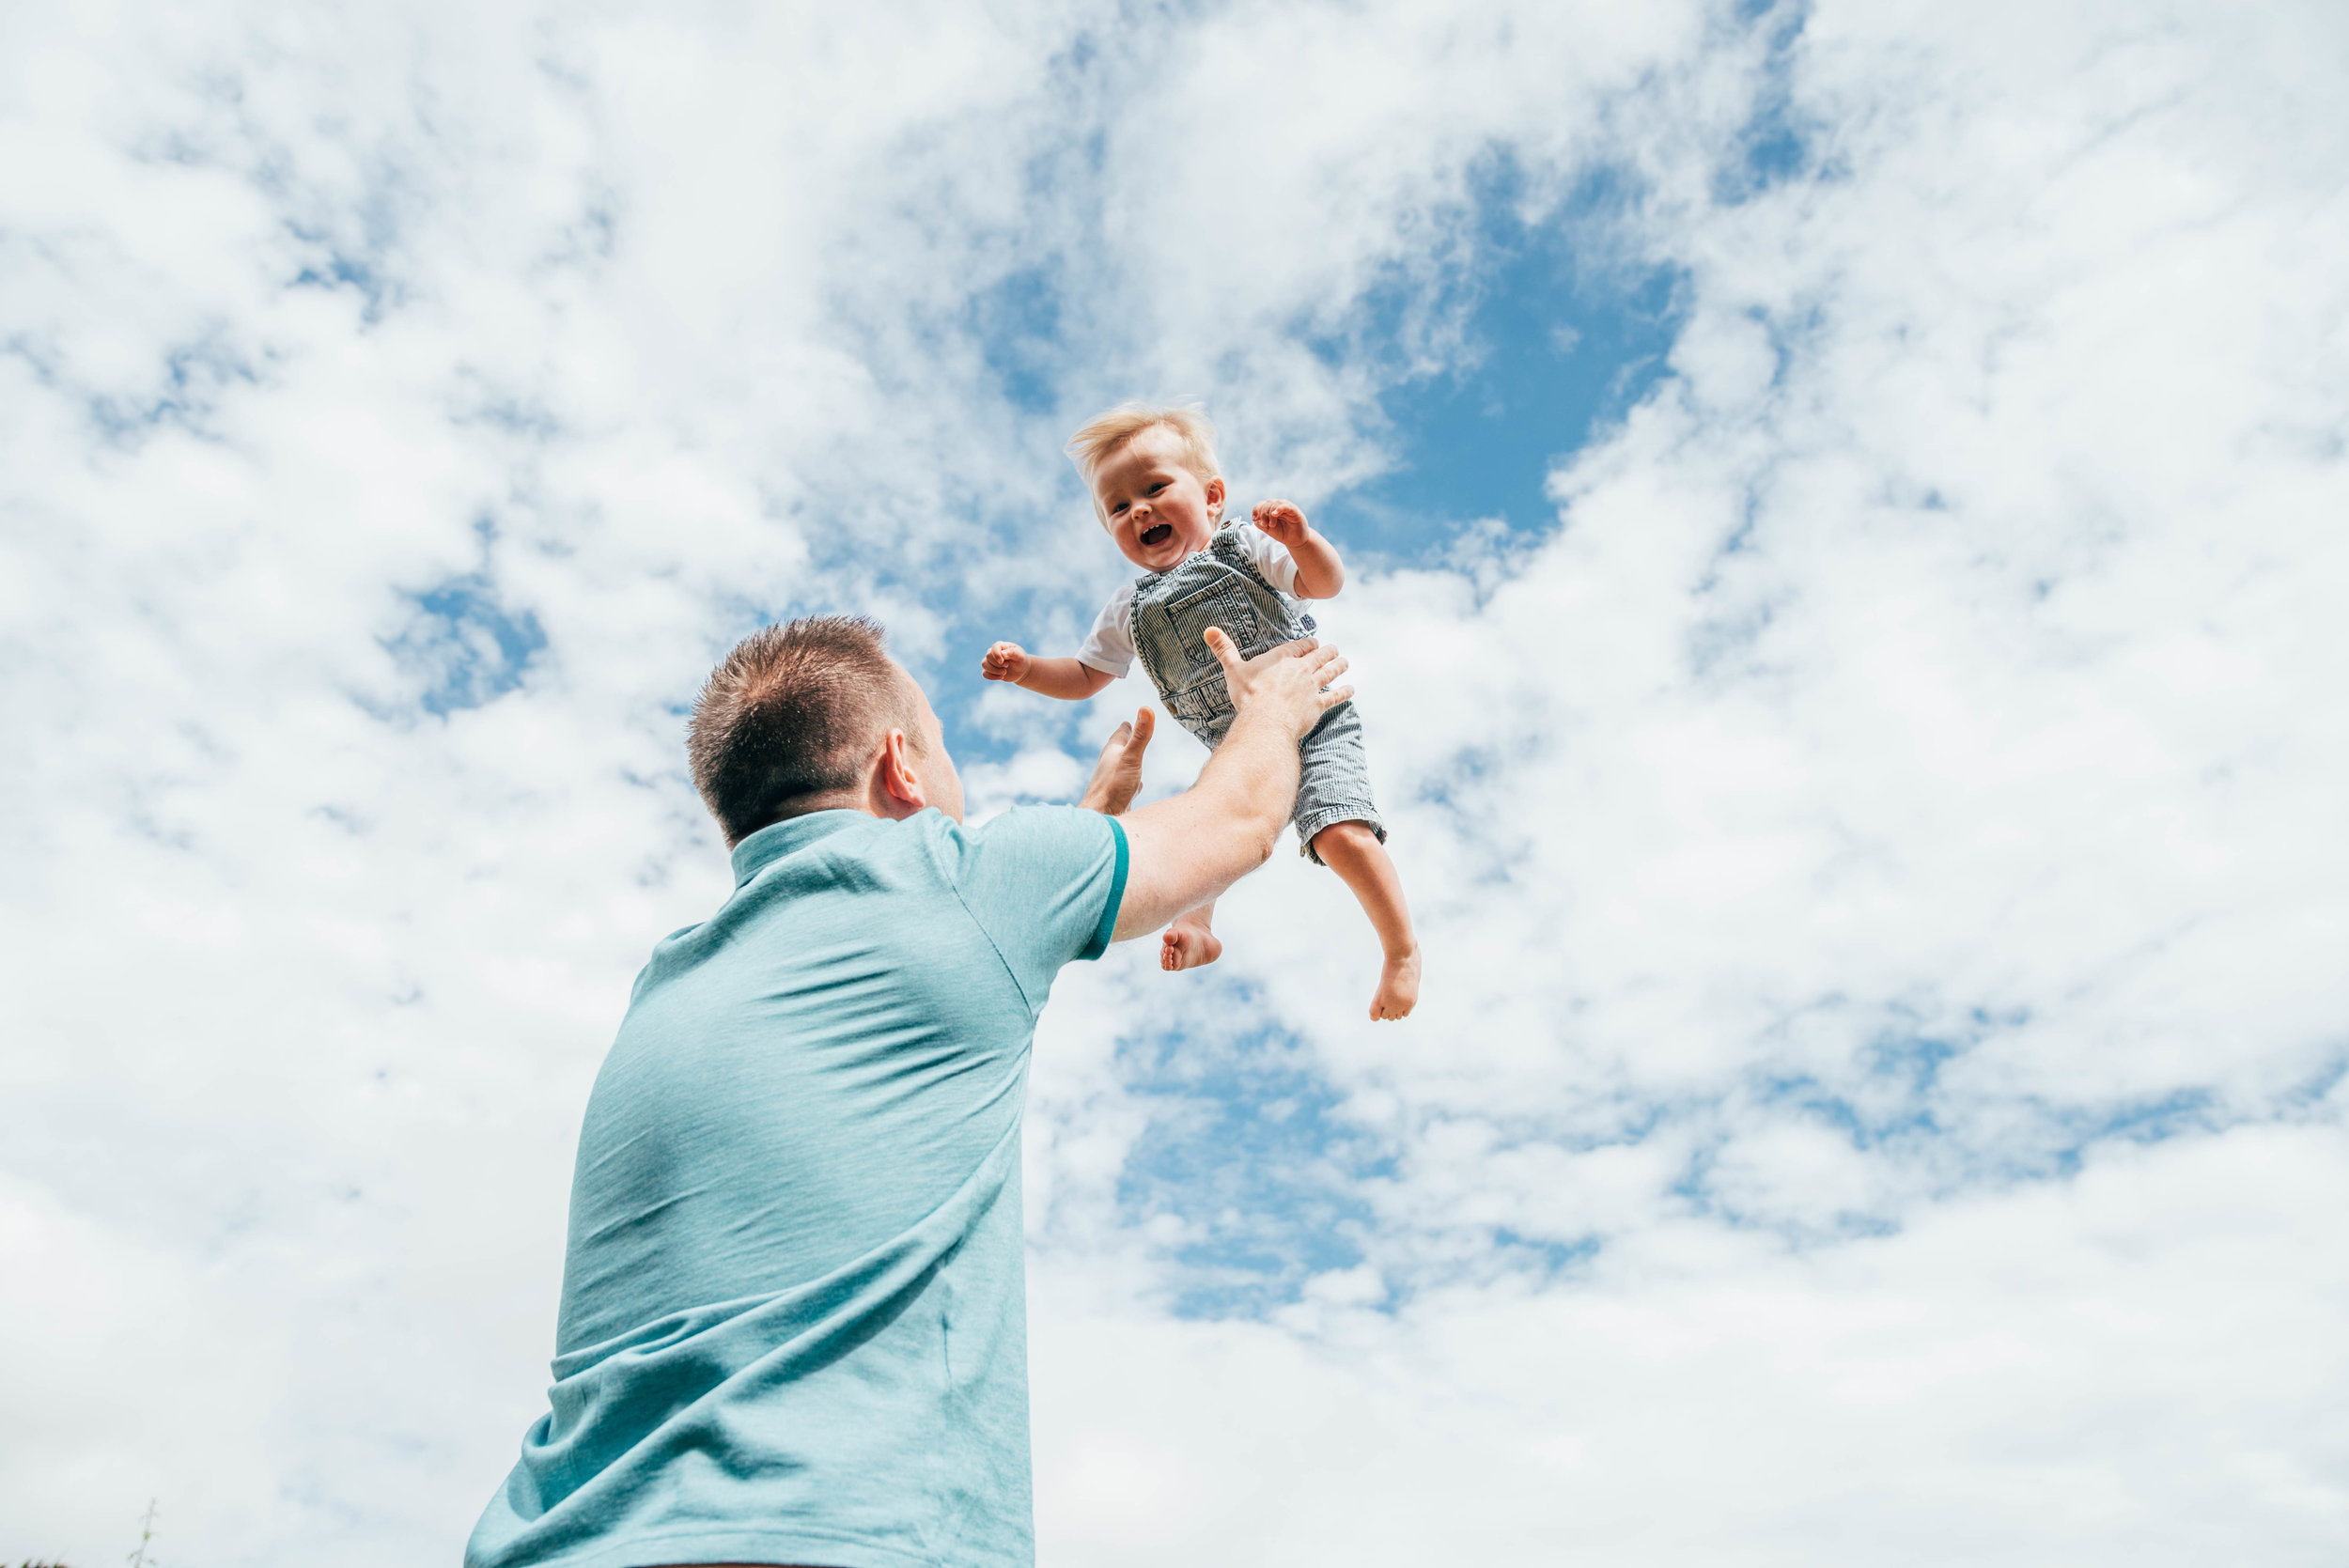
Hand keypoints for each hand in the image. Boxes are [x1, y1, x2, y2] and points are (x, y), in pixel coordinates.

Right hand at [981, 641, 1029, 682]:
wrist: (1020, 670)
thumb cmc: (1020, 661)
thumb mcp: (1020, 656)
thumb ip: (1013, 653)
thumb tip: (1002, 654)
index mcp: (1001, 646)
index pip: (994, 647)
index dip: (997, 655)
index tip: (1002, 661)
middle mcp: (993, 652)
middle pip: (988, 656)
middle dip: (998, 664)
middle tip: (1007, 666)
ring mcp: (990, 661)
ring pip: (984, 664)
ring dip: (994, 670)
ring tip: (1004, 672)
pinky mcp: (989, 670)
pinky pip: (984, 673)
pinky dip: (992, 677)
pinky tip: (1001, 677)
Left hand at [1079, 708, 1154, 815]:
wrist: (1100, 817)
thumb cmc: (1113, 787)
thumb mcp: (1131, 757)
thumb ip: (1140, 735)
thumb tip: (1146, 707)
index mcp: (1112, 752)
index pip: (1120, 733)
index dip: (1127, 726)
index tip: (1132, 718)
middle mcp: (1110, 765)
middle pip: (1119, 749)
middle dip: (1127, 741)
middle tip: (1132, 732)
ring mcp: (1113, 781)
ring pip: (1122, 766)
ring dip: (1128, 760)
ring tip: (1134, 755)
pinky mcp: (1118, 797)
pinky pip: (1127, 785)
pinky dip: (1133, 781)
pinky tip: (1137, 785)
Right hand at [1206, 626, 1349, 741]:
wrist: (1265, 720)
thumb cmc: (1248, 695)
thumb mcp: (1233, 669)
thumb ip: (1223, 649)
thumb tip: (1208, 629)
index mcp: (1283, 658)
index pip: (1300, 646)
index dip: (1308, 644)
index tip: (1313, 643)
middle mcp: (1301, 669)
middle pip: (1319, 656)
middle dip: (1328, 651)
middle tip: (1334, 649)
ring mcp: (1312, 687)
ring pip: (1330, 672)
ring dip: (1339, 666)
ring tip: (1345, 661)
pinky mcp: (1318, 705)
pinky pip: (1335, 696)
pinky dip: (1344, 692)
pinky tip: (1351, 689)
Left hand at [1251, 500, 1309, 546]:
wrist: (1295, 540)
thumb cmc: (1283, 533)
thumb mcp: (1269, 530)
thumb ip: (1261, 524)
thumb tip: (1255, 520)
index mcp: (1271, 509)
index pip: (1261, 504)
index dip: (1256, 510)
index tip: (1254, 519)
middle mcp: (1278, 506)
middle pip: (1267, 503)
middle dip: (1263, 514)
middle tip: (1264, 524)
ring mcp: (1286, 507)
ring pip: (1274, 504)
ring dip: (1269, 514)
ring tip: (1271, 525)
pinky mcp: (1294, 511)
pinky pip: (1285, 506)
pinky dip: (1278, 509)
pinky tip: (1274, 514)